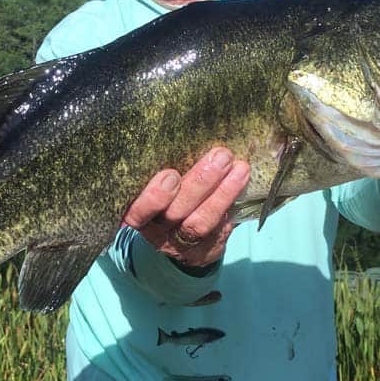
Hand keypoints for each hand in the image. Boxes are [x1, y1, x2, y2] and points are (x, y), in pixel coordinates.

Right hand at [122, 147, 250, 267]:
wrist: (181, 241)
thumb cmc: (166, 198)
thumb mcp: (156, 186)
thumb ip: (164, 169)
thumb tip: (186, 131)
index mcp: (139, 214)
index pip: (137, 212)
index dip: (153, 198)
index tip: (171, 175)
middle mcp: (158, 232)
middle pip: (175, 213)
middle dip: (199, 183)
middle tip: (219, 157)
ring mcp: (183, 243)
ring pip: (200, 222)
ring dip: (222, 193)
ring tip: (239, 167)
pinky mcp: (206, 249)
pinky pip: (221, 228)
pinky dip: (231, 203)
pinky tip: (242, 180)